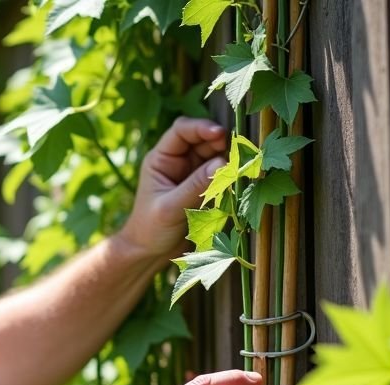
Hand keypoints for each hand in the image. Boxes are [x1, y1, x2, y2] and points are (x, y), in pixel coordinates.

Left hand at [114, 118, 228, 265]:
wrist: (149, 253)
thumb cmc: (150, 230)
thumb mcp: (170, 208)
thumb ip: (195, 186)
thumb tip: (223, 162)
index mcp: (161, 159)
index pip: (181, 131)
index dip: (201, 127)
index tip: (220, 133)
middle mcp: (176, 162)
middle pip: (202, 141)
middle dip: (220, 143)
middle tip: (238, 153)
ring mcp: (190, 174)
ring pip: (214, 156)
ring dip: (227, 159)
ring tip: (241, 168)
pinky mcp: (202, 188)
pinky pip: (219, 174)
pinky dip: (229, 175)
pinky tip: (237, 180)